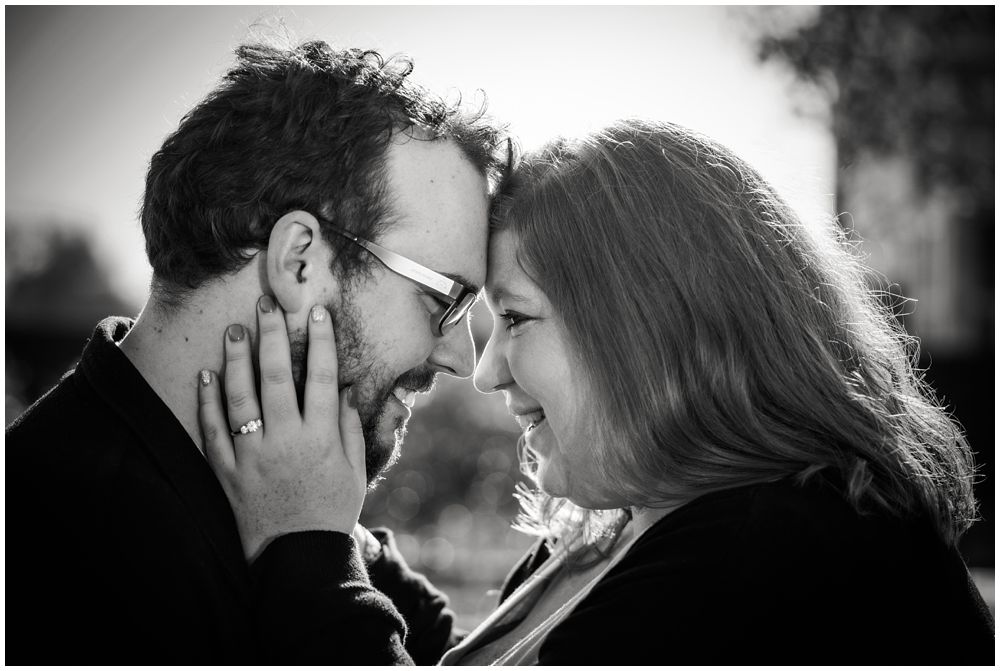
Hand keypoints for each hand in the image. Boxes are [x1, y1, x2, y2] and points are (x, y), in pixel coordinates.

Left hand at [198, 296, 365, 562]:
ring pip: (239, 397)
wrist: (297, 558)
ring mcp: (252, 455)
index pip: (321, 378)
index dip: (321, 342)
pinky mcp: (228, 472)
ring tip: (234, 330)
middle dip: (272, 336)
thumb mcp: (354, 470)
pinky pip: (213, 431)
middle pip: (275, 377)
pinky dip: (207, 402)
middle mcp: (285, 441)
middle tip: (266, 304)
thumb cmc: (331, 511)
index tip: (318, 312)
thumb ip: (347, 427)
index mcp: (320, 439)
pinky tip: (206, 375)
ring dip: (235, 360)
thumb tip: (340, 388)